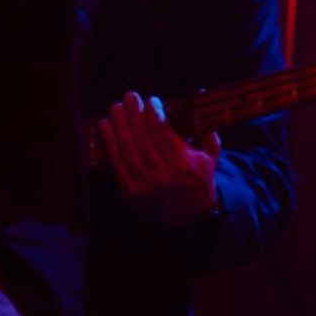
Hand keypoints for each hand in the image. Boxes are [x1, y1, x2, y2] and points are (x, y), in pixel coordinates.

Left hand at [97, 92, 220, 227]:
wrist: (191, 218)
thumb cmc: (199, 183)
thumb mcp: (211, 161)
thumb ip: (209, 137)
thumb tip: (201, 108)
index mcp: (183, 164)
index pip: (162, 132)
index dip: (153, 114)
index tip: (150, 101)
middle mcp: (163, 174)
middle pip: (142, 138)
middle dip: (133, 114)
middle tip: (129, 97)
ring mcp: (145, 184)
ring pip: (127, 149)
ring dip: (118, 125)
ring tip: (114, 108)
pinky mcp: (131, 192)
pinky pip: (117, 164)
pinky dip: (109, 144)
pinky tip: (104, 127)